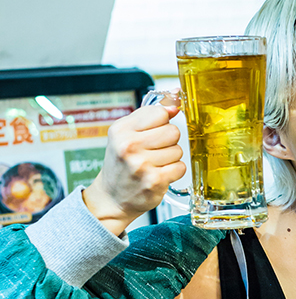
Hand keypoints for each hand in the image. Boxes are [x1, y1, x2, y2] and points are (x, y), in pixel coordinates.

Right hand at [82, 95, 185, 233]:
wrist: (111, 197)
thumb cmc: (122, 162)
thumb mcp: (127, 133)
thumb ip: (151, 115)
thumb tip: (176, 101)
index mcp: (121, 129)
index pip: (160, 113)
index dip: (162, 123)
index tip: (153, 132)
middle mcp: (129, 145)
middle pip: (173, 131)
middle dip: (169, 141)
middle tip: (154, 151)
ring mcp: (141, 164)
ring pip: (178, 150)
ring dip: (171, 158)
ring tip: (155, 164)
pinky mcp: (154, 181)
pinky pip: (180, 167)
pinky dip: (174, 172)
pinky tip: (160, 174)